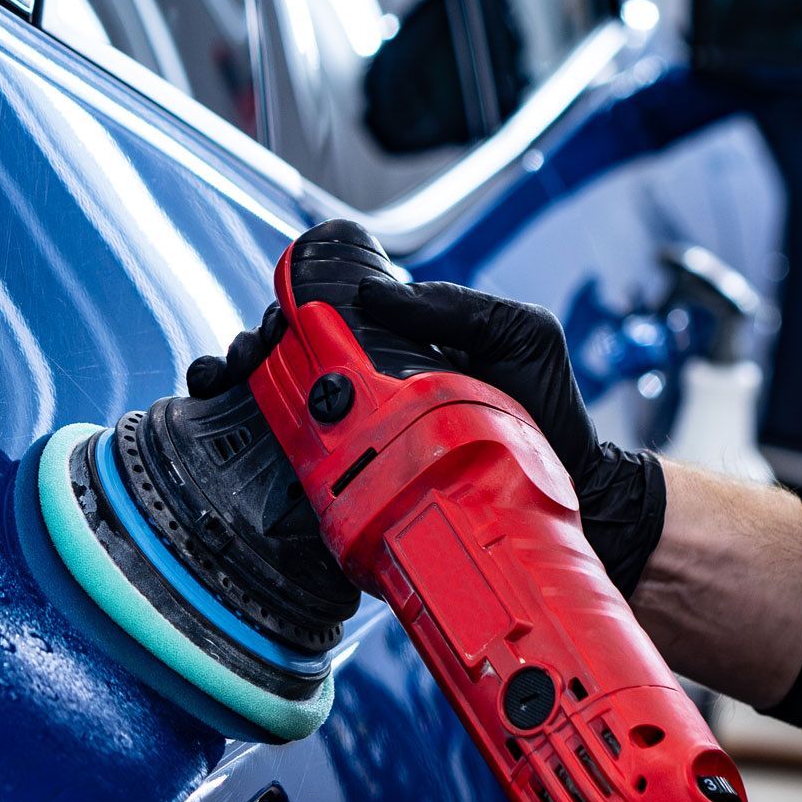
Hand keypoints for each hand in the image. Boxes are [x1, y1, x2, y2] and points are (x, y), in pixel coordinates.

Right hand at [190, 256, 664, 595]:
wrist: (578, 491)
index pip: (319, 331)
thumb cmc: (549, 408)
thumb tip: (377, 292)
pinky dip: (252, 468)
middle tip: (244, 356)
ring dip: (234, 397)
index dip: (280, 320)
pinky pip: (295, 490)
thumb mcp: (517, 332)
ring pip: (274, 424)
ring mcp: (359, 457)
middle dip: (244, 355)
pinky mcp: (357, 510)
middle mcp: (369, 406)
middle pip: (281, 374)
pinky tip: (233, 451)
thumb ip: (458, 305)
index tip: (271, 321)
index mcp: (394, 359)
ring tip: (224, 385)